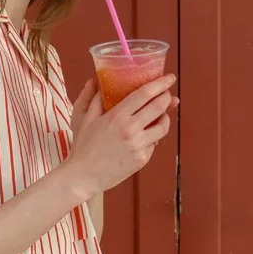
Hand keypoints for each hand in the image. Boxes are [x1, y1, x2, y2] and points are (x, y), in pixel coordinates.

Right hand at [65, 74, 176, 199]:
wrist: (83, 176)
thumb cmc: (83, 147)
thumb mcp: (85, 119)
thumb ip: (95, 100)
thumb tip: (97, 83)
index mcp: (117, 116)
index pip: (145, 94)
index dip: (161, 83)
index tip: (169, 78)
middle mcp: (131, 129)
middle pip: (160, 107)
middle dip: (167, 98)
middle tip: (166, 95)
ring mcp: (138, 145)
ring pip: (163, 127)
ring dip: (165, 119)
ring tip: (159, 116)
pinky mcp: (142, 159)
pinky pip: (153, 144)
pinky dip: (151, 138)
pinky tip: (143, 137)